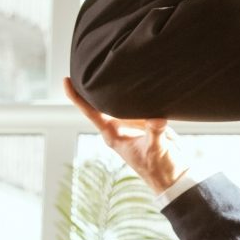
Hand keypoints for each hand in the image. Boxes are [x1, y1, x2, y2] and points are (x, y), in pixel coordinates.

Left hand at [62, 78, 189, 195]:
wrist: (173, 176)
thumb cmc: (159, 168)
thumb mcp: (156, 150)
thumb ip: (155, 134)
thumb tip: (158, 119)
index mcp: (113, 135)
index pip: (91, 113)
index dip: (77, 97)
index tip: (66, 81)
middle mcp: (119, 127)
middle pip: (102, 103)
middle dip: (97, 85)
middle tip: (90, 63)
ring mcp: (132, 124)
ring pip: (122, 102)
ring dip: (121, 88)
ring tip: (117, 66)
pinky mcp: (146, 122)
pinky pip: (140, 104)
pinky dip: (141, 95)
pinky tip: (141, 80)